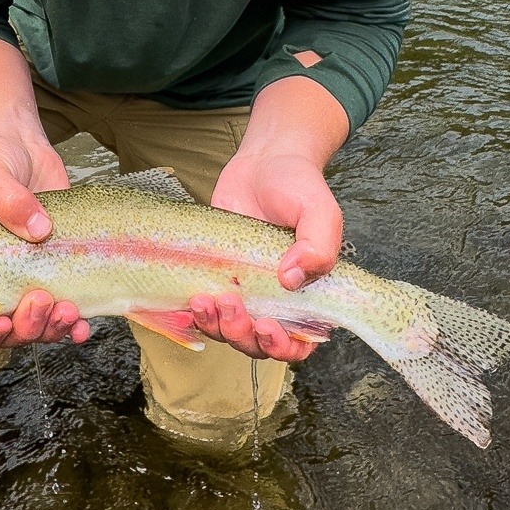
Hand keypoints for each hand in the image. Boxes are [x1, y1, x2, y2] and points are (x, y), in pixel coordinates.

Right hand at [0, 132, 92, 350]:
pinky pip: (66, 310)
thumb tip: (38, 229)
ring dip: (52, 328)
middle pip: (9, 329)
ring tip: (68, 311)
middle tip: (41, 300)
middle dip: (27, 326)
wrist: (22, 146)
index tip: (3, 320)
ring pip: (38, 325)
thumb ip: (6, 201)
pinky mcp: (60, 270)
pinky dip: (75, 324)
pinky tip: (85, 325)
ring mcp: (31, 278)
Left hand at [186, 78, 347, 365]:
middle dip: (242, 335)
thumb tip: (291, 279)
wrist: (264, 162)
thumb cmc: (298, 185)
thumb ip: (318, 245)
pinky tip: (191, 300)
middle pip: (257, 344)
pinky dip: (196, 315)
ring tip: (206, 300)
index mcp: (307, 295)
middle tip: (230, 304)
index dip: (283, 347)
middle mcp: (275, 300)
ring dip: (216, 327)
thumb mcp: (319, 210)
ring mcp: (244, 292)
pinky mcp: (216, 278)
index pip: (300, 343)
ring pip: (228, 333)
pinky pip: (206, 311)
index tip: (267, 326)